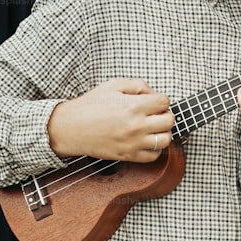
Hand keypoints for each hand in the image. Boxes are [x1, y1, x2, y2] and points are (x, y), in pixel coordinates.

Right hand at [47, 78, 172, 161]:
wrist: (71, 127)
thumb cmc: (91, 105)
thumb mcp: (113, 85)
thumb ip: (138, 85)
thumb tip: (154, 94)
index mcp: (133, 106)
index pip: (164, 102)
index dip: (160, 100)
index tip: (154, 102)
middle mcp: (136, 125)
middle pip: (169, 121)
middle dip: (165, 115)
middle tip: (155, 114)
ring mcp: (133, 143)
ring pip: (166, 140)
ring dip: (163, 132)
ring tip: (153, 128)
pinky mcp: (128, 155)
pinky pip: (154, 156)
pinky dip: (155, 149)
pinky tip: (147, 141)